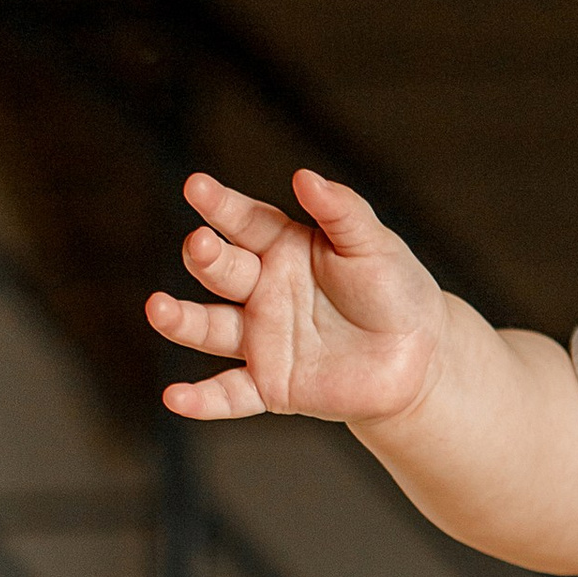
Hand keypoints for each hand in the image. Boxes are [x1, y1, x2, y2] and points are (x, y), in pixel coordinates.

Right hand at [148, 169, 447, 425]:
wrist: (420, 357)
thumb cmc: (395, 290)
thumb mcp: (374, 245)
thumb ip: (341, 211)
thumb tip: (304, 176)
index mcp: (284, 248)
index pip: (245, 222)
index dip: (220, 205)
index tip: (196, 186)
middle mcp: (263, 291)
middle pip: (223, 271)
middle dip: (207, 258)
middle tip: (201, 245)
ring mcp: (262, 339)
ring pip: (210, 328)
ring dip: (182, 320)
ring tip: (157, 309)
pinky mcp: (271, 385)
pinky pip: (230, 394)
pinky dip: (203, 400)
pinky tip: (175, 399)